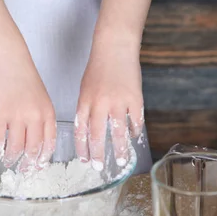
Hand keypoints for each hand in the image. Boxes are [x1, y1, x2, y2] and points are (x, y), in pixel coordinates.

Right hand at [0, 57, 55, 170]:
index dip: (42, 159)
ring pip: (16, 148)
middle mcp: (34, 118)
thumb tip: (35, 142)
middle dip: (27, 165)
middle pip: (32, 150)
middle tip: (23, 171)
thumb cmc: (25, 79)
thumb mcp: (42, 100)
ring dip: (11, 159)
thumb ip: (41, 120)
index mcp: (48, 114)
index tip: (38, 167)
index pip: (48, 144)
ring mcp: (16, 117)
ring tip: (7, 162)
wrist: (10, 63)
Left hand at [75, 44, 144, 170]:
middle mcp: (99, 103)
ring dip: (120, 149)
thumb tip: (88, 132)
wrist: (115, 47)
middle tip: (99, 167)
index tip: (84, 160)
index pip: (81, 130)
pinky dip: (135, 131)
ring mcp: (118, 101)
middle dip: (98, 154)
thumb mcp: (85, 88)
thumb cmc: (98, 68)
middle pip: (97, 135)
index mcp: (85, 101)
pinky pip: (135, 120)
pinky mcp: (135, 98)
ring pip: (118, 132)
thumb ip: (86, 109)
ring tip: (122, 160)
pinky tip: (134, 137)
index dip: (82, 148)